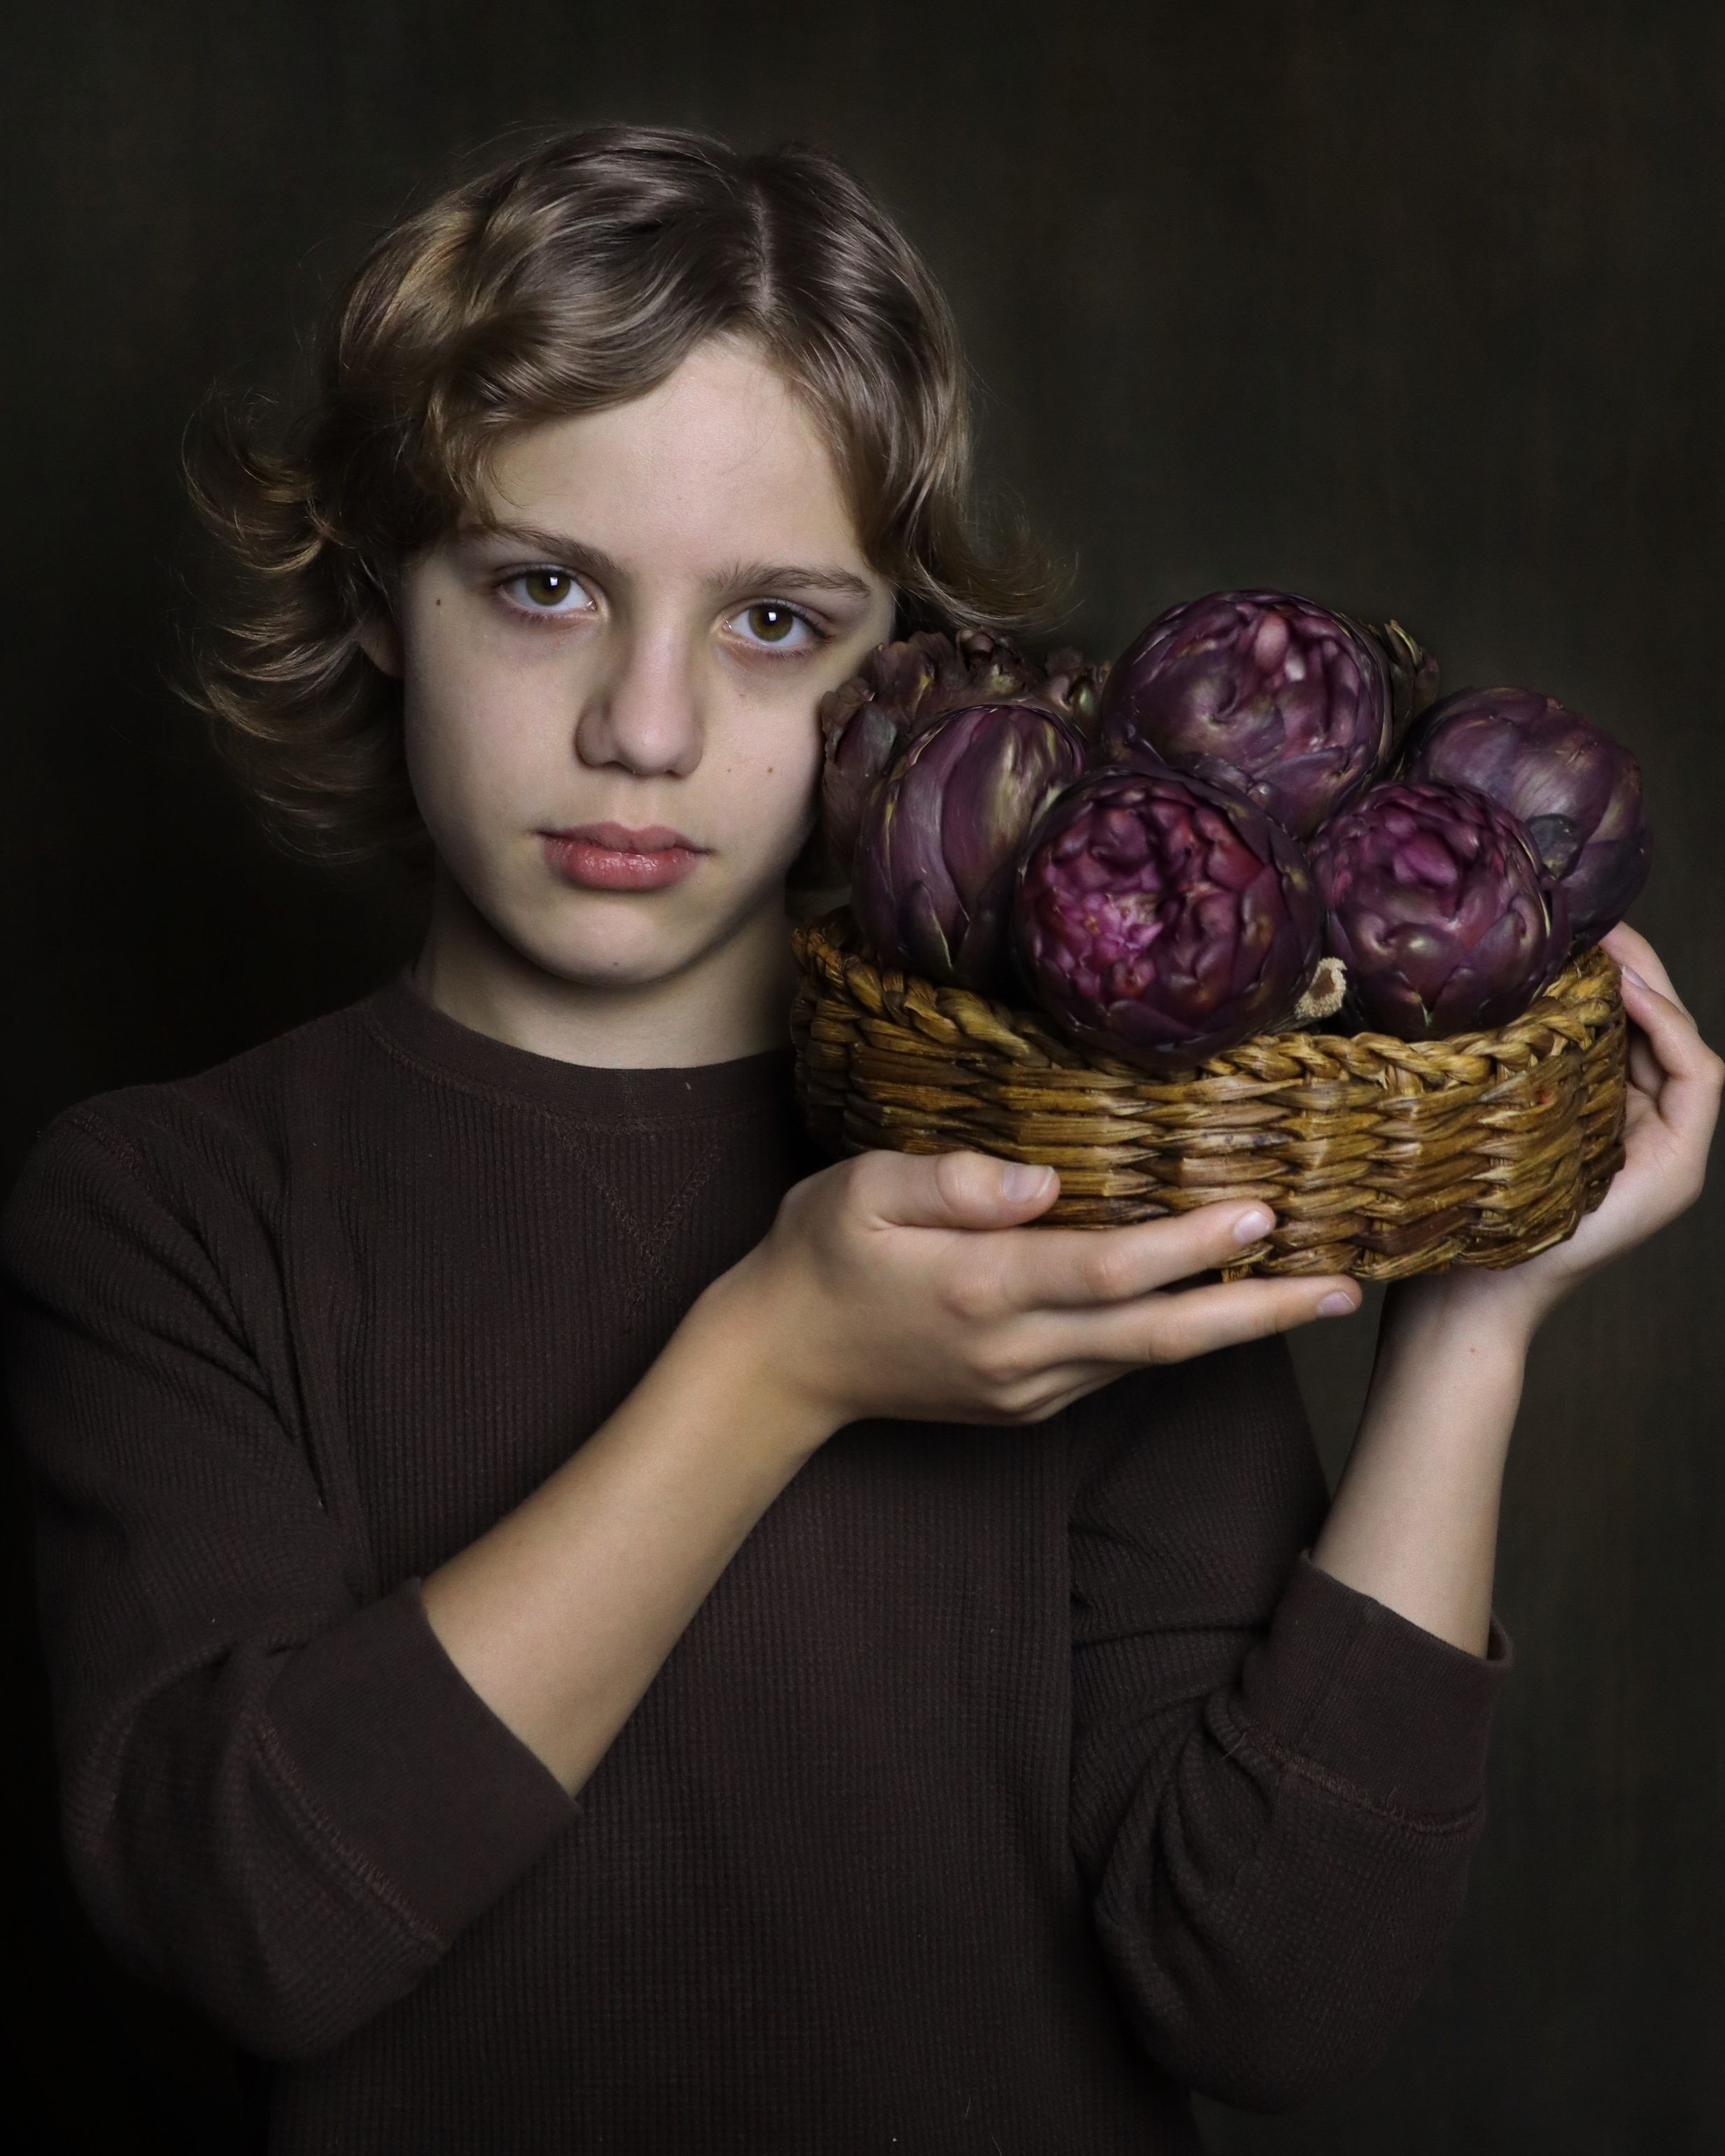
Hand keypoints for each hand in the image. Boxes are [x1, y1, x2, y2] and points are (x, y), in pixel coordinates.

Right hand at [719, 1148, 1361, 1435]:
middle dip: (1257, 1312)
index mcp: (979, 1290)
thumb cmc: (818, 1256)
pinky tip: (1220, 1308)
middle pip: (1159, 1335)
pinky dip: (1178, 1336)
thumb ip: (950, 1182)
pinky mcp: (1027, 1404)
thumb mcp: (857, 1191)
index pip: (1107, 1268)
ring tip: (1311, 1293)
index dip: (1189, 1242)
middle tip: (1344, 1289)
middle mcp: (1016, 1352)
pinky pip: (1117, 1368)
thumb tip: (1043, 1184)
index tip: (1262, 1211)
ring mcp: (1027, 1389)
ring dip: (1233, 1328)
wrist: (780, 1364)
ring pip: (1149, 1359)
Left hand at [1383, 921, 1722, 1347]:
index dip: (1607, 967)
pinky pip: (1698, 1078)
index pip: (1617, 1018)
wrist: (1469, 1287)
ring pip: (1680, 1039)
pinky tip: (1631, 999)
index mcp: (1594, 1101)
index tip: (1568, 926)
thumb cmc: (1459, 1200)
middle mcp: (1637, 1117)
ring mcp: (1665, 1142)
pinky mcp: (1679, 1164)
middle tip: (1593, 919)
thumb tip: (1457, 981)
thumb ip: (1494, 1060)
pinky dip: (1671, 1032)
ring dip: (1654, 985)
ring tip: (1613, 943)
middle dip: (1633, 963)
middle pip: (1654, 1020)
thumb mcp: (1473, 1110)